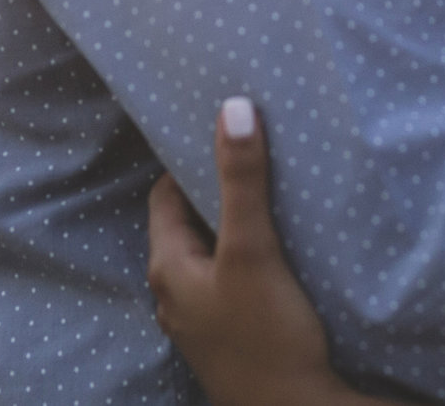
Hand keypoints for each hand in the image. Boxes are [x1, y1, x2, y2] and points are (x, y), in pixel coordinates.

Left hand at [147, 97, 358, 405]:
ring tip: (271, 198)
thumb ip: (242, 181)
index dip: (188, 162)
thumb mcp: (253, 249)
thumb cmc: (267, 334)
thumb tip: (232, 108)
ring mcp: (201, 320)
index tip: (223, 136)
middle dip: (216, 192)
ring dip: (234, 228)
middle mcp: (174, 295)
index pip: (164, 196)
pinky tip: (280, 254)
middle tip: (252, 158)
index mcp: (167, 268)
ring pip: (212, 255)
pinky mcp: (230, 336)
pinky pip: (231, 282)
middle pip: (188, 225)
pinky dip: (248, 259)